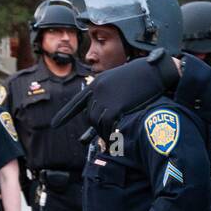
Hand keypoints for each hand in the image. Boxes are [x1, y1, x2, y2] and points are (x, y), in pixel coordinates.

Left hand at [52, 50, 180, 135]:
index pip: (77, 103)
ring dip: (104, 132)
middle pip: (91, 116)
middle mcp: (97, 91)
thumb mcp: (121, 80)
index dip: (66, 115)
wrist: (156, 71)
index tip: (54, 125)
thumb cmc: (144, 75)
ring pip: (98, 123)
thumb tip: (109, 108)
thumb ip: (111, 93)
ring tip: (113, 138)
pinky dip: (110, 134)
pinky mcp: (115, 108)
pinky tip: (115, 139)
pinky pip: (107, 127)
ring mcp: (105, 99)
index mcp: (97, 83)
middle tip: (109, 133)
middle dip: (99, 126)